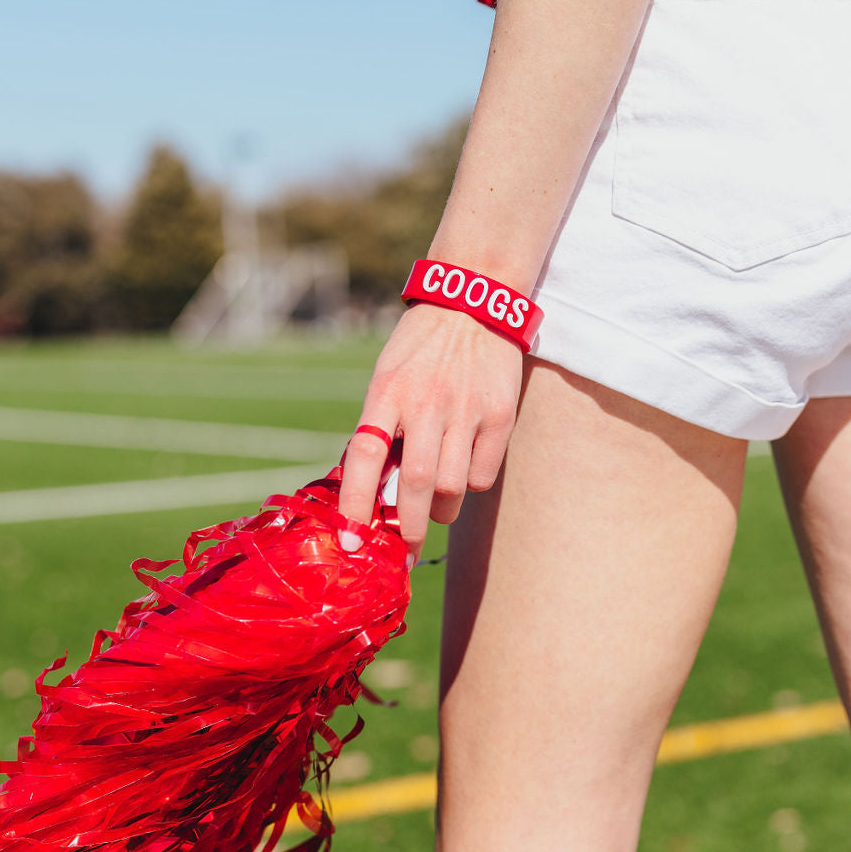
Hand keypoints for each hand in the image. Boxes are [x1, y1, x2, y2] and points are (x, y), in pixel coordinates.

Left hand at [337, 303, 523, 562]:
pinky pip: (482, 474)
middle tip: (402, 548)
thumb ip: (378, 428)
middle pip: (413, 484)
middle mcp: (426, 402)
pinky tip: (462, 471)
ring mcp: (466, 409)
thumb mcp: (386, 378)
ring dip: (438, 510)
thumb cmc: (419, 351)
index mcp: (387, 392)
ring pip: (451, 488)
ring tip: (433, 506)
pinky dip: (469, 485)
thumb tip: (368, 490)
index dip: (355, 504)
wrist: (473, 303)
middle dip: (405, 528)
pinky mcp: (500, 416)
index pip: (364, 457)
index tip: (350, 541)